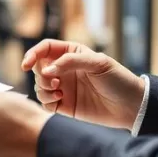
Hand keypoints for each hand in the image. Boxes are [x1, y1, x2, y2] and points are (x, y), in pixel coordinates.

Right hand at [22, 40, 144, 128]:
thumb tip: (46, 71)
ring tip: (59, 93)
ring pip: (39, 86)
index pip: (45, 49)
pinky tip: (60, 101)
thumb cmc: (118, 79)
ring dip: (43, 89)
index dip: (32, 54)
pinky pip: (45, 103)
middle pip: (38, 68)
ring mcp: (64, 87)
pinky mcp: (65, 105)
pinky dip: (46, 101)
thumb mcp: (98, 63)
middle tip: (55, 82)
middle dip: (40, 75)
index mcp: (72, 54)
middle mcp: (64, 70)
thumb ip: (70, 63)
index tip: (26, 64)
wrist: (131, 106)